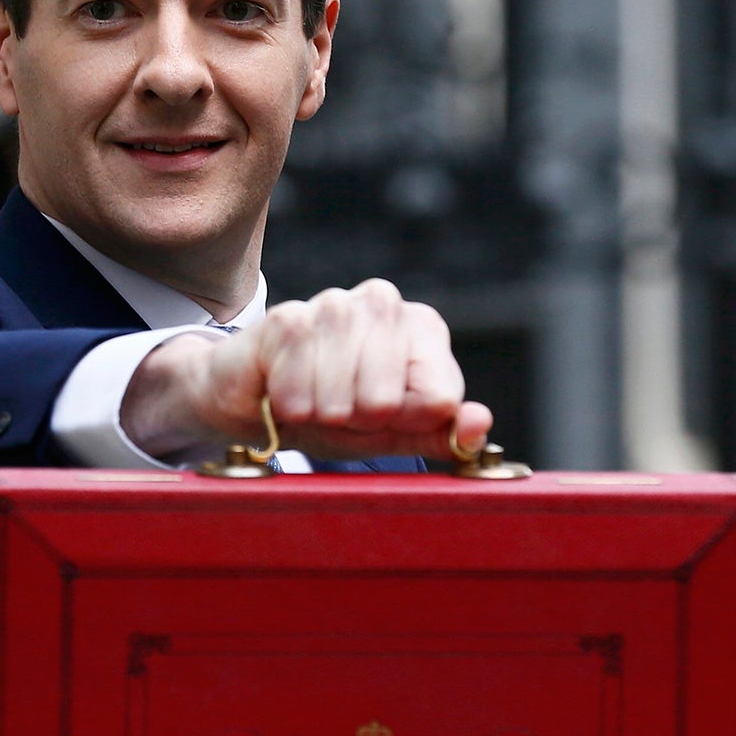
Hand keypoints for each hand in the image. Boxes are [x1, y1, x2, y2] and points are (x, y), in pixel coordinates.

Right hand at [121, 280, 492, 463]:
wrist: (255, 402)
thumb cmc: (332, 413)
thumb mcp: (394, 432)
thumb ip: (442, 431)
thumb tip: (480, 423)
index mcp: (422, 327)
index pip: (438, 399)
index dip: (404, 422)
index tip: (380, 415)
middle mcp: (384, 302)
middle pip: (388, 401)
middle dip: (359, 421)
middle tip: (340, 409)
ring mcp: (335, 304)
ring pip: (345, 396)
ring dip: (323, 414)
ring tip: (312, 402)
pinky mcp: (287, 316)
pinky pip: (300, 385)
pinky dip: (290, 405)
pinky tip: (284, 393)